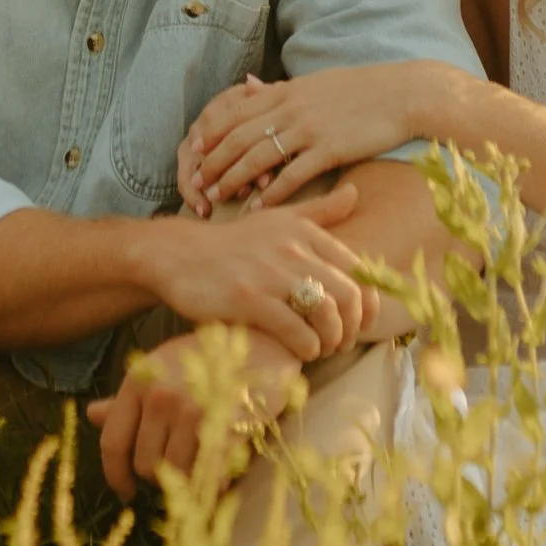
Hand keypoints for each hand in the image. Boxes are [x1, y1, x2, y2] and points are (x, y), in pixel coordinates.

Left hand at [87, 326, 302, 501]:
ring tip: (203, 467)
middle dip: (160, 476)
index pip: (113, 442)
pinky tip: (220, 475)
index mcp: (140, 381)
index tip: (126, 491)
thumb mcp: (163, 368)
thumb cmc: (212, 357)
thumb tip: (92, 415)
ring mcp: (194, 412)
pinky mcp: (226, 426)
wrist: (267, 342)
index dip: (116, 475)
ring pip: (176, 474)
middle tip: (179, 470)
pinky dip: (213, 482)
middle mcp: (161, 396)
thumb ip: (131, 399)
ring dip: (188, 480)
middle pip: (145, 464)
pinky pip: (208, 474)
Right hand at [135, 184, 379, 361]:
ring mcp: (271, 275)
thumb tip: (355, 193)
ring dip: (331, 341)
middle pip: (349, 295)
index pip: (358, 271)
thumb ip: (320, 210)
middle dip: (352, 327)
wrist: (178, 255)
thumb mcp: (279, 218)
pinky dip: (307, 348)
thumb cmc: (234, 243)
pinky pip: (296, 331)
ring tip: (320, 349)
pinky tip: (301, 352)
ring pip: (327, 314)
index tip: (359, 322)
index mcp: (306, 232)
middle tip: (340, 342)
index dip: (368, 304)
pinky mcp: (250, 300)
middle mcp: (294, 250)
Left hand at [179, 62, 468, 215]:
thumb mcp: (313, 82)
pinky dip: (271, 193)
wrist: (403, 94)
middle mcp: (291, 108)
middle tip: (195, 182)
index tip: (195, 152)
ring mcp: (310, 128)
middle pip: (239, 136)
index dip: (212, 133)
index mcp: (286, 90)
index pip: (235, 112)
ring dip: (233, 178)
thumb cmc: (359, 90)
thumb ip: (277, 90)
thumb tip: (245, 85)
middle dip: (213, 160)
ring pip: (258, 157)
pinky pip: (292, 175)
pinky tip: (258, 207)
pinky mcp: (330, 149)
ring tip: (217, 196)